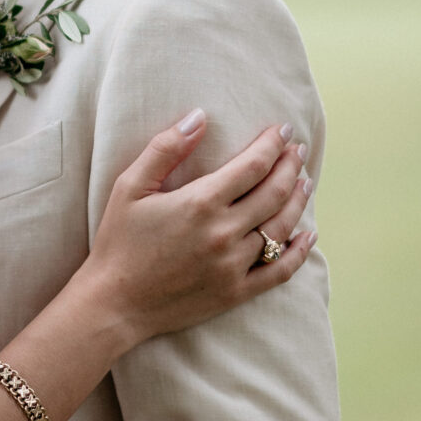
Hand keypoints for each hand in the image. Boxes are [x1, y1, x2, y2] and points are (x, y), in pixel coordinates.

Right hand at [91, 112, 315, 345]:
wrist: (114, 303)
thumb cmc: (118, 242)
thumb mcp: (130, 187)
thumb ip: (165, 149)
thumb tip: (199, 117)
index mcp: (200, 203)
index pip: (253, 166)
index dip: (273, 144)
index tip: (284, 130)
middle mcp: (224, 233)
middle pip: (274, 192)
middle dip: (291, 166)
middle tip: (298, 151)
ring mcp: (233, 265)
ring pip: (282, 228)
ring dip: (298, 201)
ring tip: (305, 183)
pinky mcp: (235, 292)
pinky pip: (280, 271)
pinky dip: (299, 252)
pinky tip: (307, 236)